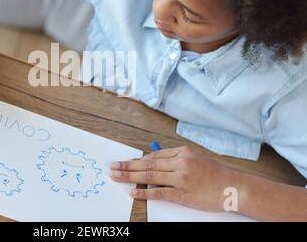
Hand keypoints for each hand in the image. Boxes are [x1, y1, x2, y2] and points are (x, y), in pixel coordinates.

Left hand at [110, 146, 239, 211]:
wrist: (233, 187)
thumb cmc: (214, 173)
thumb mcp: (195, 157)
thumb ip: (174, 158)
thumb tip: (152, 162)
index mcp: (183, 152)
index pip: (154, 156)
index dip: (137, 160)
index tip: (125, 162)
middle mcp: (181, 163)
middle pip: (148, 164)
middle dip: (128, 166)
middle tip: (113, 167)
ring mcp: (181, 179)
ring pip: (150, 177)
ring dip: (130, 176)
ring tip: (116, 176)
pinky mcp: (183, 194)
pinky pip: (159, 193)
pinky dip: (144, 192)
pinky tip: (132, 191)